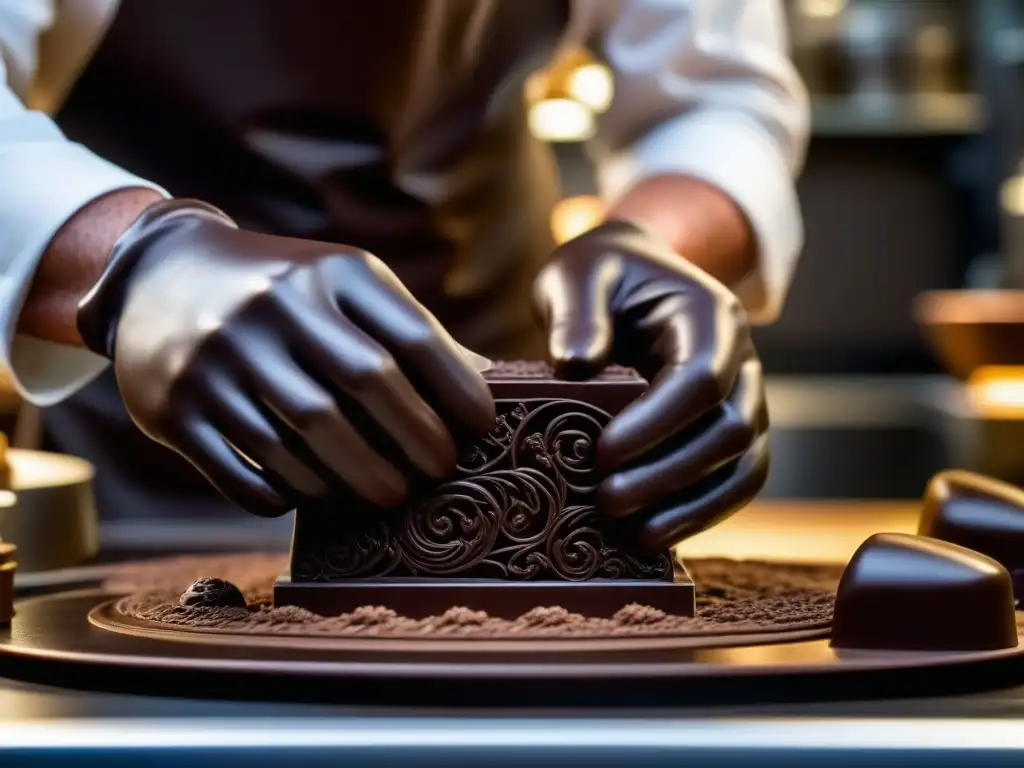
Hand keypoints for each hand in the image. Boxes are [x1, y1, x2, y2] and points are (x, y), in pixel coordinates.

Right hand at [77, 199, 494, 516]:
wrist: (159, 275)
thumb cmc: (282, 290)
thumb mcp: (343, 286)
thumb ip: (408, 330)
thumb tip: (487, 384)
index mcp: (331, 273)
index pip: (411, 337)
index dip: (456, 391)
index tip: (482, 430)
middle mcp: (273, 306)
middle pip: (365, 384)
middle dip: (416, 439)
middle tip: (440, 472)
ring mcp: (219, 357)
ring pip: (304, 435)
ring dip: (358, 476)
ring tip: (388, 492)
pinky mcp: (177, 407)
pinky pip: (243, 471)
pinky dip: (287, 493)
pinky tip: (314, 494)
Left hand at [533, 220, 768, 550]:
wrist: (633, 278)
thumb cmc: (602, 276)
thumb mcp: (579, 273)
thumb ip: (576, 312)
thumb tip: (576, 362)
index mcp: (711, 316)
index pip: (701, 379)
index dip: (656, 424)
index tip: (602, 453)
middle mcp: (742, 360)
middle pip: (731, 430)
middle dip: (669, 473)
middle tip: (605, 500)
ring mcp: (746, 400)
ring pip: (744, 466)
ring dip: (692, 507)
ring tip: (633, 536)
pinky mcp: (734, 434)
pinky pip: (737, 482)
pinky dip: (702, 514)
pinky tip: (653, 536)